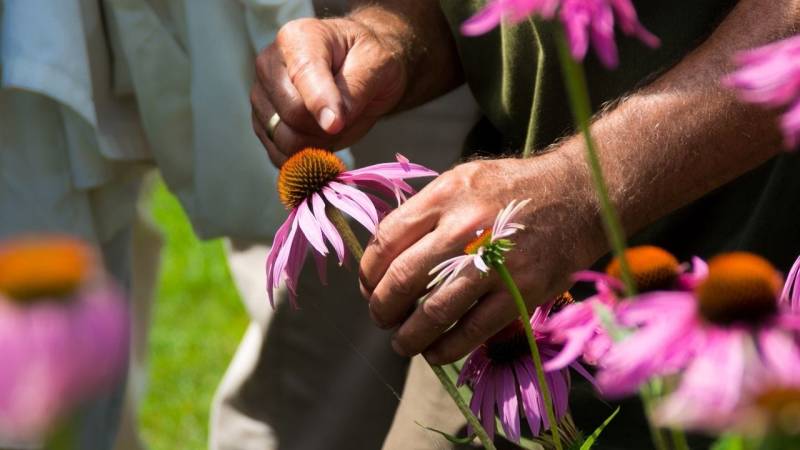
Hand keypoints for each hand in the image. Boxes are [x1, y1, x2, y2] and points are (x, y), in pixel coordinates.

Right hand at [251, 16, 406, 165]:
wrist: (361, 68)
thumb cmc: (369, 60)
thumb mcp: (377, 64)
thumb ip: (353, 90)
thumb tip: (331, 123)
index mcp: (296, 40)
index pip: (303, 80)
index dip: (322, 106)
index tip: (338, 124)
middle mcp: (269, 65)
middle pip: (292, 115)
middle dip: (326, 127)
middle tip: (347, 115)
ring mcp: (261, 97)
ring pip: (285, 140)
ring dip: (318, 143)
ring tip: (333, 123)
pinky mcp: (262, 125)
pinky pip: (280, 155)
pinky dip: (305, 157)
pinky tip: (320, 140)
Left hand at [359, 155, 606, 364]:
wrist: (579, 195)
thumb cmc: (513, 189)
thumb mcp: (463, 180)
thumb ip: (426, 212)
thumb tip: (385, 256)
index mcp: (446, 194)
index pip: (386, 239)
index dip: (368, 272)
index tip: (368, 287)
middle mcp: (465, 225)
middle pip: (403, 278)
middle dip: (382, 307)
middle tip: (380, 318)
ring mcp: (494, 261)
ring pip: (433, 312)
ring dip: (408, 336)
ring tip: (402, 342)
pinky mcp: (520, 291)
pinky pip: (471, 331)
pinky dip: (445, 349)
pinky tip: (435, 353)